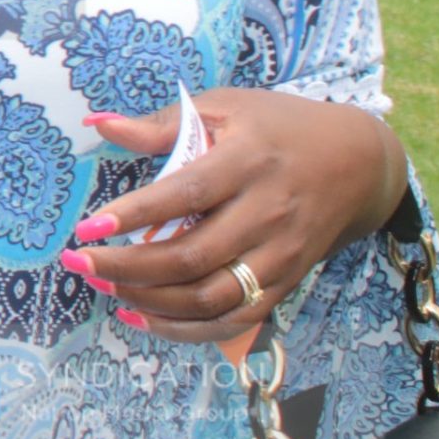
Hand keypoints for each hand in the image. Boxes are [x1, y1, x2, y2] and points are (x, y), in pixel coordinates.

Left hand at [63, 89, 404, 344]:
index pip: (185, 195)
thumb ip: (161, 124)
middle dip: (127, 266)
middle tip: (79, 262)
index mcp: (248, 163)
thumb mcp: (224, 108)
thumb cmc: (279, 128)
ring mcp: (279, 255)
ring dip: (150, 301)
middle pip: (192, 257)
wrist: (359, 164)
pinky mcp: (285, 283)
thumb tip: (98, 122)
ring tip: (103, 284)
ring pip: (210, 297)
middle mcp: (267, 214)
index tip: (86, 226)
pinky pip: (233, 320)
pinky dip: (185, 329)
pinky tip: (141, 316)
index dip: (134, 215)